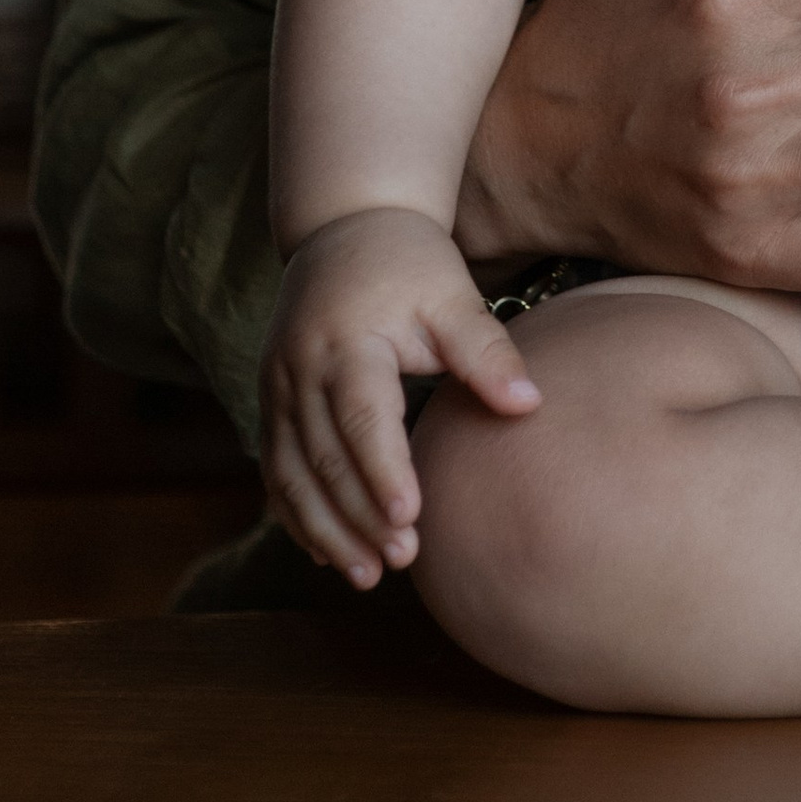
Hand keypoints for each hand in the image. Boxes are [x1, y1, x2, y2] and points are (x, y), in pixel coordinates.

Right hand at [261, 204, 539, 589]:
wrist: (345, 226)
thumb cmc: (409, 264)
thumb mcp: (451, 296)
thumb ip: (485, 350)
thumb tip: (529, 404)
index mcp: (346, 342)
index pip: (362, 419)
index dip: (383, 472)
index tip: (410, 519)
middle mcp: (299, 369)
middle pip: (324, 457)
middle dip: (358, 516)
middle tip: (402, 561)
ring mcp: (277, 387)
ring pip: (291, 474)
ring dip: (325, 529)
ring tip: (365, 575)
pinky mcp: (272, 402)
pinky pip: (276, 469)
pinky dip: (298, 514)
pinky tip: (327, 552)